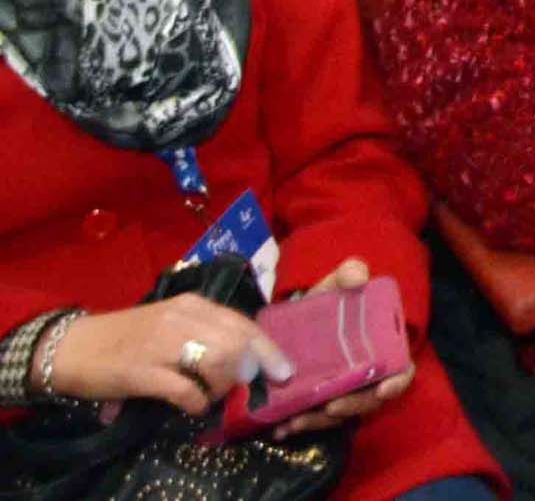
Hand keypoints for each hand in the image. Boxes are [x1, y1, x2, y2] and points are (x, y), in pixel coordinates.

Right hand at [42, 296, 284, 412]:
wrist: (72, 347)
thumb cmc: (125, 338)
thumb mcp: (170, 323)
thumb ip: (204, 333)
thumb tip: (245, 359)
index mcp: (193, 304)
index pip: (244, 324)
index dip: (268, 350)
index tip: (284, 371)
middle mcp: (181, 318)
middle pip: (237, 344)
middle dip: (248, 372)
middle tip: (240, 389)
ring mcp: (161, 343)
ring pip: (218, 363)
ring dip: (222, 388)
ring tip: (211, 396)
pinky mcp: (141, 372)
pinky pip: (186, 390)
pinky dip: (197, 403)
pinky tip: (192, 407)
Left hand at [266, 259, 414, 437]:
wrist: (293, 320)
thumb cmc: (325, 302)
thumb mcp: (336, 283)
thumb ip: (349, 273)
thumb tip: (359, 279)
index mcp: (382, 347)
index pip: (401, 369)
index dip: (397, 382)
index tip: (383, 390)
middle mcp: (367, 373)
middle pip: (370, 399)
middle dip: (353, 406)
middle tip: (330, 408)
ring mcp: (343, 390)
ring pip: (342, 414)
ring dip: (321, 422)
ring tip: (296, 422)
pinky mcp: (319, 401)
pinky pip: (316, 419)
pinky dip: (301, 424)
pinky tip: (282, 428)